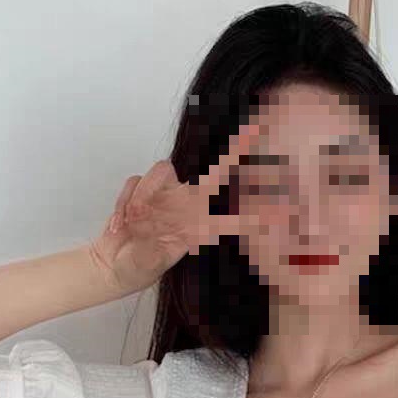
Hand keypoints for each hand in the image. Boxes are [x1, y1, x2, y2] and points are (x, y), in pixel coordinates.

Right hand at [88, 115, 266, 297]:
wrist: (113, 264)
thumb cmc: (137, 268)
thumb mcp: (147, 264)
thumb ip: (152, 247)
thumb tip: (156, 229)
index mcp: (198, 229)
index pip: (233, 220)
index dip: (256, 217)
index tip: (283, 213)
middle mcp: (188, 206)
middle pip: (217, 174)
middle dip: (236, 152)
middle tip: (257, 130)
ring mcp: (167, 195)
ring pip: (162, 170)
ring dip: (143, 194)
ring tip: (131, 222)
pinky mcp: (145, 189)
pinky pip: (135, 182)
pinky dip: (124, 201)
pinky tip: (122, 220)